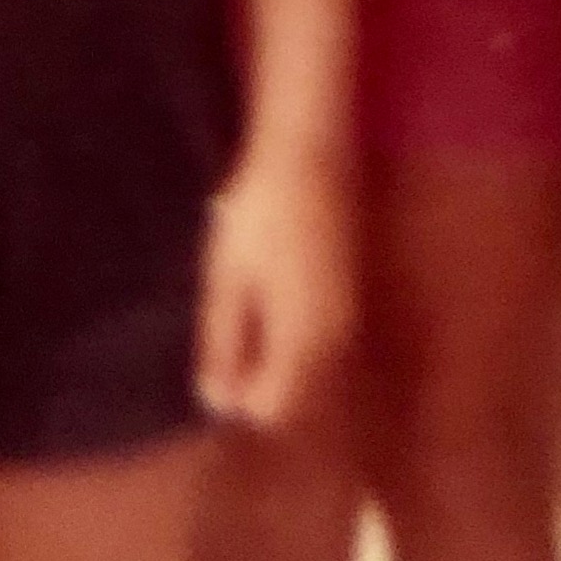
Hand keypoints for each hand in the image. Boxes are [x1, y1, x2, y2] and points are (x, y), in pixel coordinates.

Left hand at [195, 147, 354, 432]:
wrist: (310, 153)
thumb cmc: (259, 214)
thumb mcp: (228, 278)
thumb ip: (222, 344)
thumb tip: (216, 403)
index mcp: (303, 341)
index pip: (272, 407)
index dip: (236, 393)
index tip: (213, 353)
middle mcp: (335, 339)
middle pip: (293, 391)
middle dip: (256, 376)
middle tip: (224, 325)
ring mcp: (347, 314)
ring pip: (306, 365)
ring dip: (273, 353)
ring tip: (241, 303)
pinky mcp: (348, 291)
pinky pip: (317, 338)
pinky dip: (289, 332)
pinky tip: (266, 290)